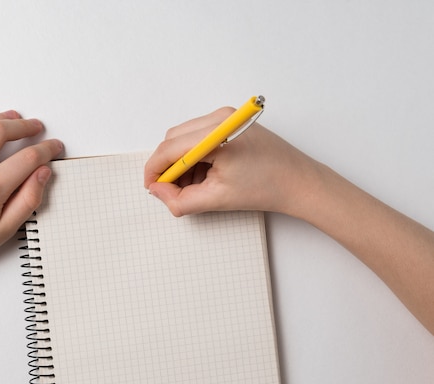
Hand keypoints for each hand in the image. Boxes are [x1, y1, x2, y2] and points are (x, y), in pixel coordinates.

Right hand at [144, 106, 321, 217]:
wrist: (299, 182)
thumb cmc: (268, 187)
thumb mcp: (217, 199)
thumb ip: (180, 200)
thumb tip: (158, 192)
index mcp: (217, 134)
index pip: (169, 149)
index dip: (155, 171)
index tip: (152, 188)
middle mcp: (219, 118)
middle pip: (173, 140)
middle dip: (168, 167)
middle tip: (172, 191)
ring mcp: (225, 118)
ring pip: (183, 138)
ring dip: (181, 163)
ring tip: (195, 186)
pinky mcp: (229, 123)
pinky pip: (197, 137)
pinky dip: (193, 157)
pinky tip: (205, 176)